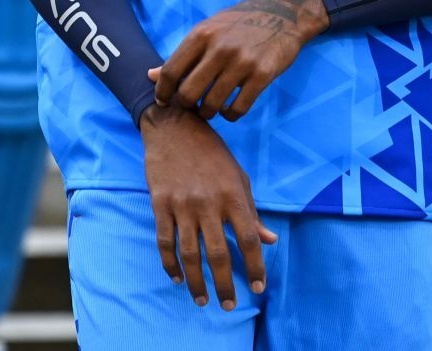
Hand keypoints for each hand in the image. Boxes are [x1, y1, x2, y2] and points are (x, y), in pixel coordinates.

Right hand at [140, 103, 275, 308]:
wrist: (174, 126)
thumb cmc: (212, 152)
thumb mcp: (238, 177)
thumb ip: (252, 212)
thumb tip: (271, 240)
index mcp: (233, 195)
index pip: (249, 239)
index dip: (256, 266)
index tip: (259, 287)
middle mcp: (208, 202)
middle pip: (219, 254)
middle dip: (225, 284)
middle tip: (229, 305)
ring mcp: (182, 204)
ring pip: (190, 253)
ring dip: (197, 281)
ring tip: (203, 299)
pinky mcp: (160, 203)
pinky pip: (164, 241)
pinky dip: (170, 263)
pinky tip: (177, 277)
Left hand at [150, 0, 327, 120]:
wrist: (283, 13)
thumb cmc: (239, 23)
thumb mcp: (208, 30)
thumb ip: (183, 54)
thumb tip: (150, 75)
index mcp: (202, 34)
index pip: (171, 71)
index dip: (163, 92)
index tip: (164, 101)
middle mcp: (219, 48)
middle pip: (188, 93)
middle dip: (185, 106)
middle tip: (190, 107)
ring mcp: (242, 62)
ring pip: (212, 104)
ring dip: (208, 113)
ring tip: (210, 109)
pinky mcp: (262, 75)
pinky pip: (238, 108)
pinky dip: (230, 115)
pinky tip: (229, 109)